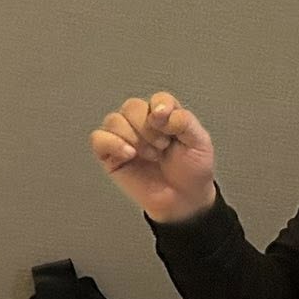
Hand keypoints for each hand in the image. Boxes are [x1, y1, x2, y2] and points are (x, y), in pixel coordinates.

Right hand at [91, 92, 218, 223]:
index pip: (158, 99)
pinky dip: (113, 143)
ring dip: (134, 138)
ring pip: (114, 119)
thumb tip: (162, 110)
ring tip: (150, 155)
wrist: (184, 200)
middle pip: (132, 106)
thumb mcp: (200, 142)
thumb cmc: (192, 171)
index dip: (161, 108)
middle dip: (148, 128)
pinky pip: (98, 138)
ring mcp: (125, 138)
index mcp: (166, 117)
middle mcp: (143, 123)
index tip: (168, 125)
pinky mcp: (110, 154)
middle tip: (162, 146)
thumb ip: (184, 121)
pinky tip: (129, 154)